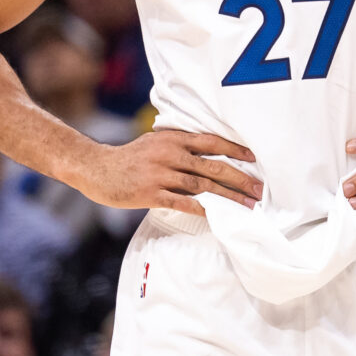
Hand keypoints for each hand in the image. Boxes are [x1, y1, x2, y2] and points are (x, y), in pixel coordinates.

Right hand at [75, 131, 260, 216]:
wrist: (97, 168)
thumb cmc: (130, 157)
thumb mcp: (155, 141)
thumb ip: (179, 143)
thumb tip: (207, 148)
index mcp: (173, 138)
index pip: (211, 141)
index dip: (234, 150)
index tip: (254, 159)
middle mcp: (170, 154)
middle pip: (212, 166)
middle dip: (239, 178)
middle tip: (259, 189)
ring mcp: (160, 174)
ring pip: (202, 186)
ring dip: (227, 197)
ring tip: (245, 206)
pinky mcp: (151, 193)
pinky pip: (182, 202)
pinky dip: (202, 209)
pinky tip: (216, 216)